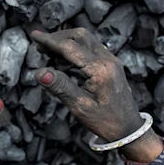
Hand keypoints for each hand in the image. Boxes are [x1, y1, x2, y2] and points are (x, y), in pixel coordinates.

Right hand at [30, 28, 163, 162]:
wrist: (129, 129)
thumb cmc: (106, 121)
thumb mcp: (80, 107)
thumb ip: (60, 87)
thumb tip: (40, 72)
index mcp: (100, 69)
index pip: (70, 47)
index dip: (50, 41)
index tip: (34, 35)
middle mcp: (108, 60)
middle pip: (80, 36)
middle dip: (58, 37)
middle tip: (39, 44)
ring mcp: (111, 60)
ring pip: (86, 40)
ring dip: (66, 41)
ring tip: (47, 51)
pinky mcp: (111, 64)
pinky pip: (91, 48)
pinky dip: (75, 48)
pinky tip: (63, 59)